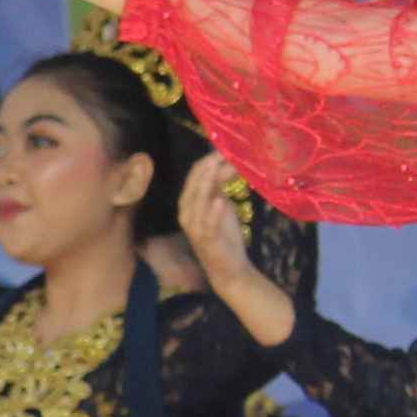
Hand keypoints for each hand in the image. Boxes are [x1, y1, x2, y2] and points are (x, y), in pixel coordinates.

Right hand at [177, 158, 294, 347]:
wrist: (228, 269)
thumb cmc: (224, 235)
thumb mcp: (221, 205)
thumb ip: (220, 185)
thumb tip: (230, 161)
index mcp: (188, 203)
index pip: (194, 175)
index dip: (208, 160)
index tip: (225, 147)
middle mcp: (186, 213)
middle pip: (194, 184)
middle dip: (209, 167)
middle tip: (226, 152)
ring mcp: (194, 228)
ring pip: (198, 200)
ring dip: (210, 182)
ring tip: (221, 167)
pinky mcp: (206, 241)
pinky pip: (207, 224)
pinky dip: (213, 212)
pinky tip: (220, 200)